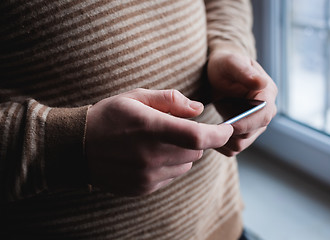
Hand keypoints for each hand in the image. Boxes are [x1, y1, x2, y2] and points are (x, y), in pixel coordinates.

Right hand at [85, 88, 232, 195]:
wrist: (77, 146)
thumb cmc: (108, 117)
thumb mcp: (136, 97)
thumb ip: (170, 100)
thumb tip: (199, 109)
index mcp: (150, 128)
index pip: (197, 135)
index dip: (219, 134)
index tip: (227, 129)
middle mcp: (150, 155)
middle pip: (195, 150)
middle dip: (196, 138)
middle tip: (177, 128)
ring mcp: (147, 175)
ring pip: (186, 164)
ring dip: (183, 152)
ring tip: (160, 141)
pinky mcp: (143, 187)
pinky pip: (171, 176)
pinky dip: (170, 165)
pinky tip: (150, 155)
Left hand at [207, 44, 277, 155]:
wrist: (218, 73)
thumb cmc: (224, 64)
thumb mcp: (231, 63)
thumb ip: (244, 73)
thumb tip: (261, 83)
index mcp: (267, 94)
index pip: (263, 116)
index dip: (245, 123)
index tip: (226, 124)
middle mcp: (265, 112)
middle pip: (250, 134)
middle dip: (228, 132)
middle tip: (206, 125)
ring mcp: (255, 125)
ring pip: (240, 144)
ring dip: (222, 140)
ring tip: (205, 127)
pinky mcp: (244, 133)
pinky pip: (232, 148)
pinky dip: (220, 144)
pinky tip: (209, 132)